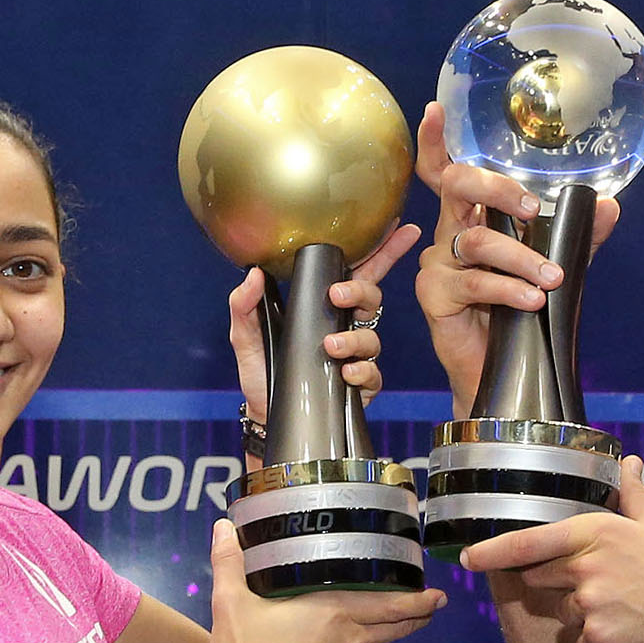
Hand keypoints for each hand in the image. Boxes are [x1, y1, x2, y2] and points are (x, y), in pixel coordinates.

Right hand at [207, 517, 441, 642]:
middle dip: (418, 614)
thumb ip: (228, 563)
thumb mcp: (231, 604)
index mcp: (332, 613)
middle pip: (394, 626)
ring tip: (401, 620)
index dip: (416, 600)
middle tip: (437, 603)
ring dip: (391, 631)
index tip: (436, 592)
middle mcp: (347, 640)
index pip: (387, 605)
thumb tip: (221, 527)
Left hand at [227, 223, 421, 427]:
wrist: (264, 413)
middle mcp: (344, 327)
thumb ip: (243, 304)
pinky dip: (362, 371)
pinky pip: (372, 374)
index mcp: (323, 306)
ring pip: (372, 338)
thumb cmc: (260, 370)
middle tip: (338, 295)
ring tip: (330, 347)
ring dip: (354, 339)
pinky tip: (346, 373)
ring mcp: (354, 356)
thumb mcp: (244, 335)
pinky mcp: (358, 386)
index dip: (383, 250)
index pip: (358, 272)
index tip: (400, 229)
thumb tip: (252, 275)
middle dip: (362, 292)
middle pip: (372, 298)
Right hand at [411, 102, 619, 412]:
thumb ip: (579, 239)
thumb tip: (609, 205)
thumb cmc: (519, 313)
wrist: (504, 371)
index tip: (436, 110)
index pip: (446, 173)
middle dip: (498, 188)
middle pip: (457, 186)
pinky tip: (531, 300)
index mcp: (472, 218)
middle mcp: (450, 233)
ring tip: (552, 280)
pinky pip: (474, 283)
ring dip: (522, 259)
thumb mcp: (553, 269)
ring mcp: (439, 264)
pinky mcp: (435, 296)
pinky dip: (508, 289)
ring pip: (478, 240)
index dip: (436, 142)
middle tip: (534, 209)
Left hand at [461, 456, 643, 642]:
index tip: (466, 560)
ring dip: (585, 618)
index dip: (492, 552)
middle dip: (563, 585)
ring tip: (632, 610)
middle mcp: (587, 565)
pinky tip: (635, 634)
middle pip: (543, 579)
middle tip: (611, 587)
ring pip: (565, 616)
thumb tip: (626, 462)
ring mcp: (592, 604)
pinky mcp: (603, 638)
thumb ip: (633, 494)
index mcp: (598, 530)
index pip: (530, 541)